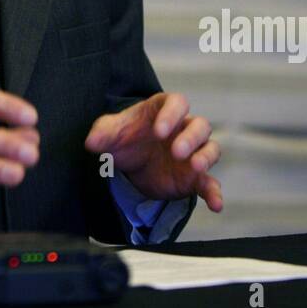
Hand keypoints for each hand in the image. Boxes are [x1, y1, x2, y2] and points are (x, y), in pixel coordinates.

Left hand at [84, 91, 222, 211]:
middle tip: (175, 151)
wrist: (131, 161)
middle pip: (200, 125)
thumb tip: (91, 142)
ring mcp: (192, 152)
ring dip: (206, 157)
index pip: (177, 103)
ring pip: (211, 148)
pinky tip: (216, 205)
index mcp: (164, 110)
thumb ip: (102, 134)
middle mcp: (184, 128)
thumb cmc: (125, 137)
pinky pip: (210, 182)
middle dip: (190, 137)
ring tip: (195, 167)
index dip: (171, 114)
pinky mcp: (194, 177)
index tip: (158, 131)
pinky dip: (215, 192)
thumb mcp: (110, 133)